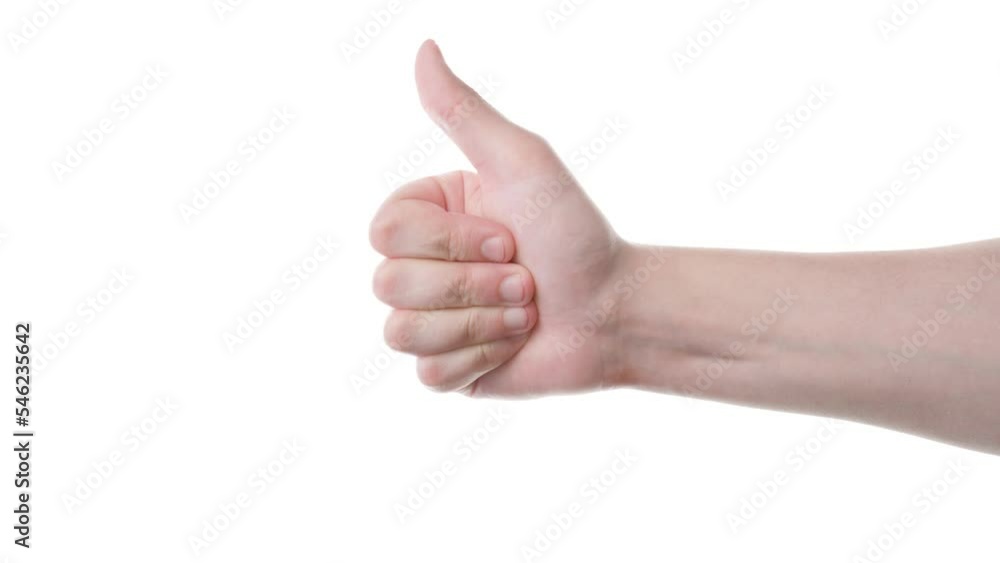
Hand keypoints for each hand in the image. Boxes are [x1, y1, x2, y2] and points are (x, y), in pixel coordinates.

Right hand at [370, 40, 629, 396]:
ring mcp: (432, 320)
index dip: (447, 243)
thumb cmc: (574, 232)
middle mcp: (422, 266)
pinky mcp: (448, 368)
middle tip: (525, 279)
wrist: (615, 311)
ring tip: (526, 313)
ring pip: (400, 332)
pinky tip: (515, 344)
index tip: (508, 236)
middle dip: (470, 285)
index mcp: (430, 216)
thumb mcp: (521, 162)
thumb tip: (424, 48)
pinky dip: (481, 358)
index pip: (384, 232)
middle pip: (388, 284)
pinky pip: (428, 375)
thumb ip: (463, 111)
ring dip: (479, 322)